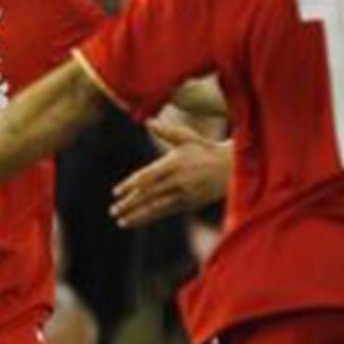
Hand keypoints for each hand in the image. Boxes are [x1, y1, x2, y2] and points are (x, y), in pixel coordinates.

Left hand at [110, 120, 231, 228]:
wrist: (230, 168)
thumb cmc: (205, 149)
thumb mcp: (187, 137)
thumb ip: (166, 131)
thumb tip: (147, 121)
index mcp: (174, 164)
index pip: (147, 177)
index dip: (131, 185)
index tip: (116, 192)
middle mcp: (178, 181)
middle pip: (149, 195)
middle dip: (130, 204)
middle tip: (113, 210)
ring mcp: (184, 195)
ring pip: (156, 207)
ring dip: (138, 216)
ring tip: (121, 221)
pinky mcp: (189, 204)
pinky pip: (166, 212)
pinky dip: (151, 217)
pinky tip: (138, 221)